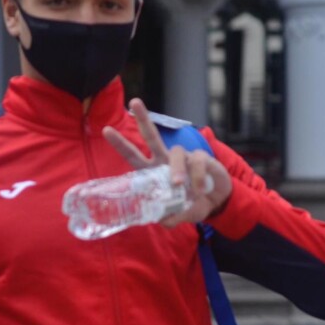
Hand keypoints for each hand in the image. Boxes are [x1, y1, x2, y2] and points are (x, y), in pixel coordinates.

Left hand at [102, 98, 232, 226]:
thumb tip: (162, 221)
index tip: (106, 130)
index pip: (133, 156)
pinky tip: (199, 189)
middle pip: (151, 136)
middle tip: (134, 102)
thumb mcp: (180, 214)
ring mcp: (184, 157)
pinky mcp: (202, 158)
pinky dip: (197, 176)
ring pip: (175, 153)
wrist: (218, 201)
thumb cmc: (193, 204)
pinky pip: (197, 163)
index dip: (120, 144)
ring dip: (176, 170)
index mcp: (154, 172)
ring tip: (179, 185)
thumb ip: (171, 217)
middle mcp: (166, 160)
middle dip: (143, 119)